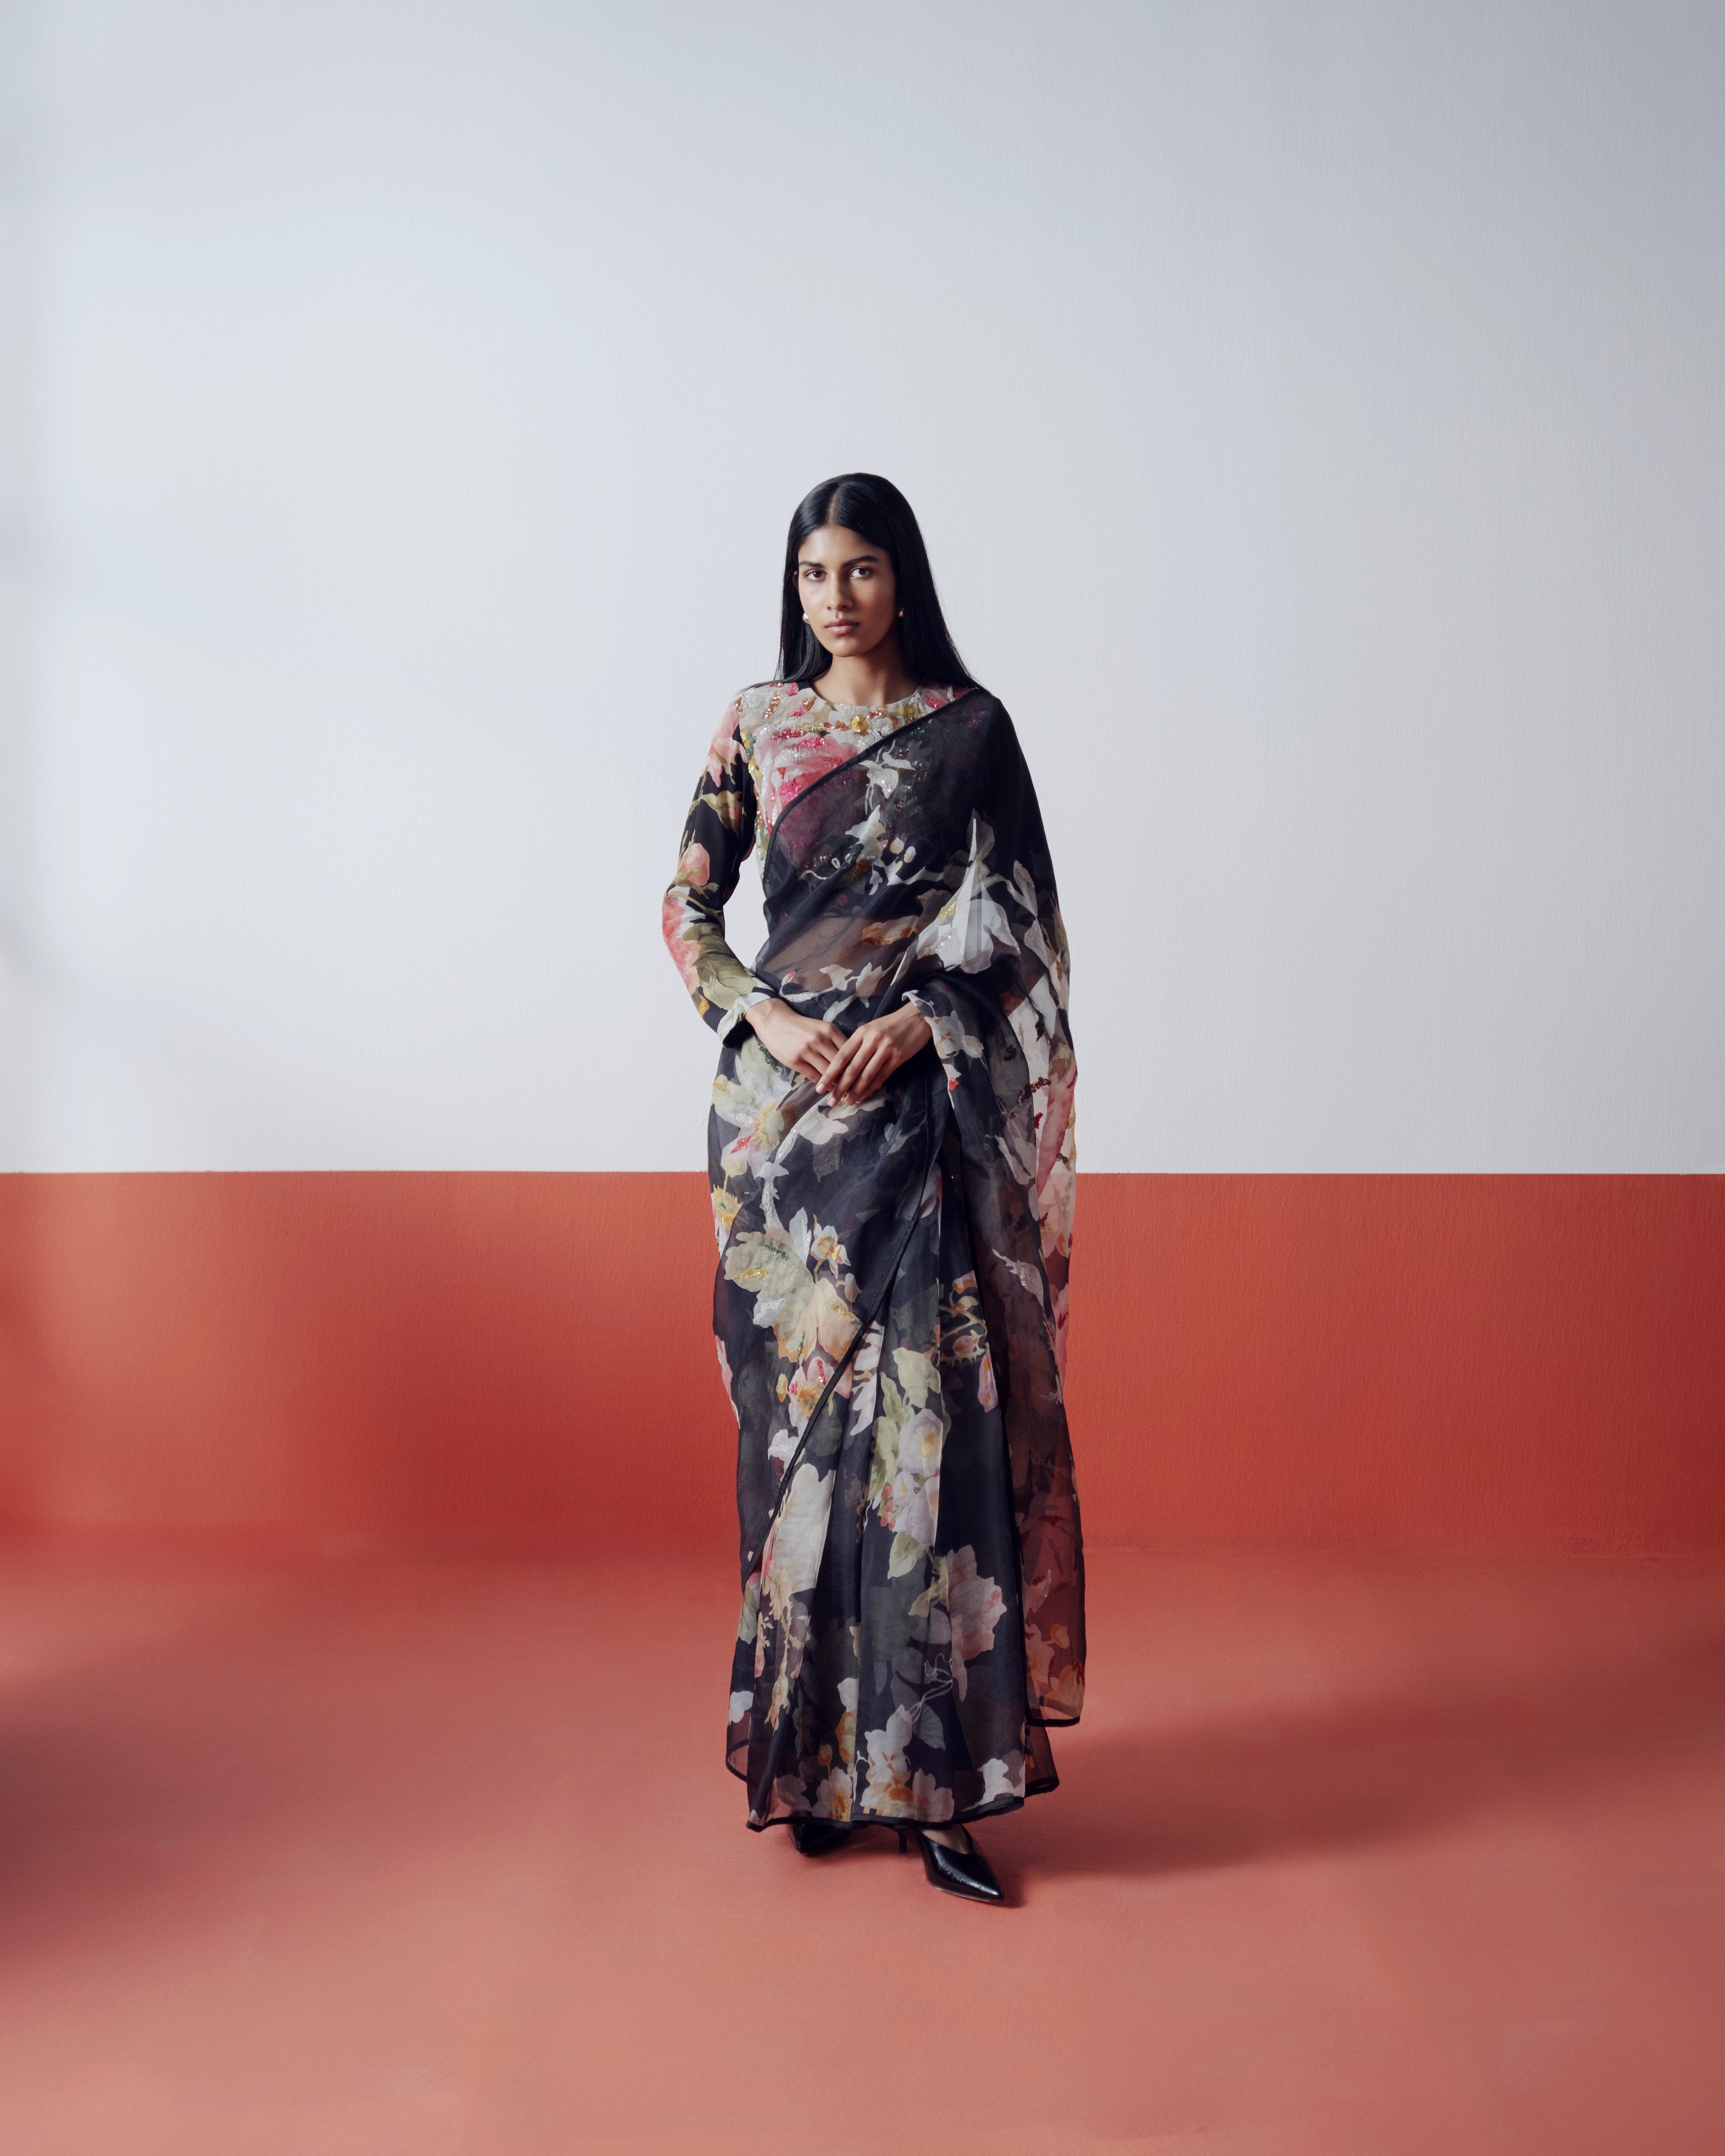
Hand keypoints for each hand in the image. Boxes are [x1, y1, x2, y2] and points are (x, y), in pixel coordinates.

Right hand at [746, 998, 848, 1086]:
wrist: (775, 1021)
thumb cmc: (801, 1026)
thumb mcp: (821, 1028)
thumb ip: (835, 1041)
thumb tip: (852, 1059)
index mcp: (830, 1030)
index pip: (850, 1051)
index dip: (858, 1065)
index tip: (864, 1076)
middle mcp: (821, 1040)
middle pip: (841, 1064)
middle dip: (850, 1078)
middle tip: (858, 1090)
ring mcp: (807, 1051)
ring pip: (828, 1073)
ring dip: (837, 1085)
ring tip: (844, 1094)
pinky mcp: (796, 1060)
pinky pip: (814, 1076)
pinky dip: (823, 1085)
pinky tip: (828, 1090)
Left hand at [813, 1004, 932, 1105]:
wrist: (917, 1016)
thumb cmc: (890, 1024)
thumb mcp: (870, 1028)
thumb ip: (857, 1044)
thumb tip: (843, 1067)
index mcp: (861, 1032)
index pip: (841, 1056)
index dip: (829, 1073)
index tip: (820, 1086)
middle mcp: (872, 1040)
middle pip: (852, 1068)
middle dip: (840, 1086)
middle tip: (830, 1101)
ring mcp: (886, 1048)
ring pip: (867, 1074)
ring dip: (856, 1091)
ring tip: (848, 1102)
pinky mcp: (899, 1057)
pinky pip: (882, 1076)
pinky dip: (872, 1087)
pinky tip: (865, 1095)